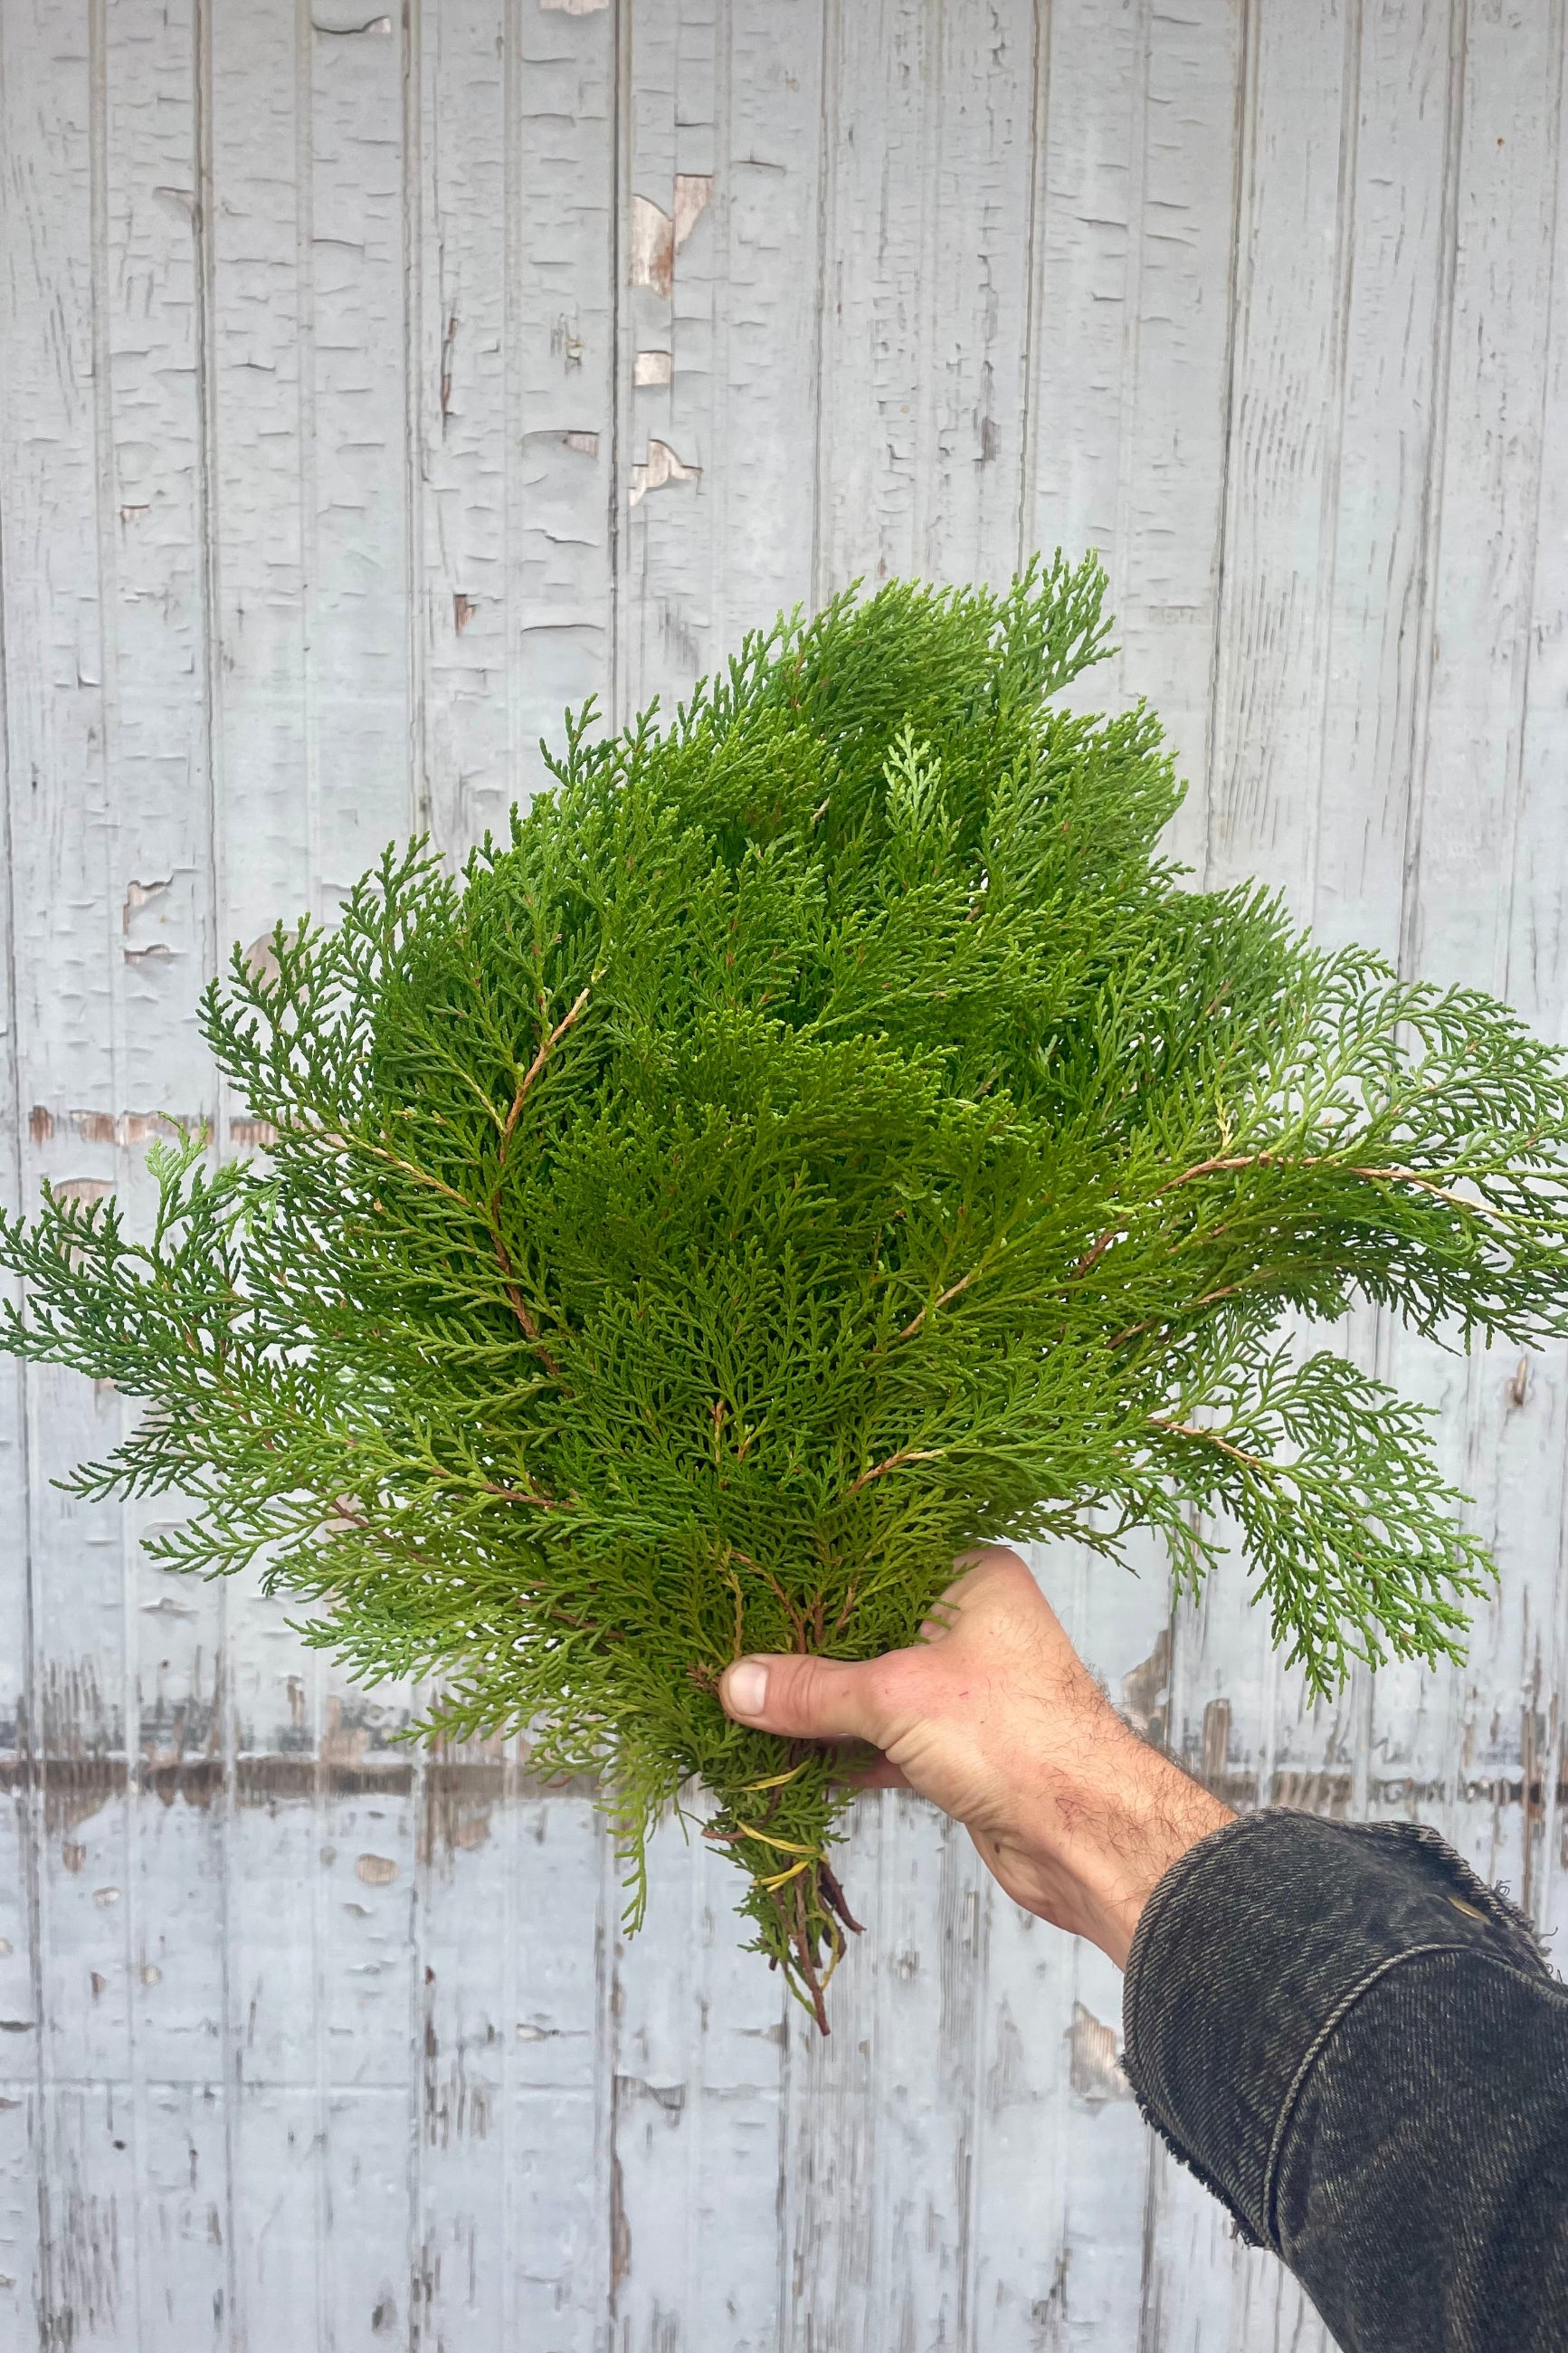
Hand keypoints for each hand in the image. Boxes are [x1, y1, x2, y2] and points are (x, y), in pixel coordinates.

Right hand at [718, 1544, 1232, 1966]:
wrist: (1087, 1837)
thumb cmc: (1018, 1736)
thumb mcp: (896, 1697)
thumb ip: (812, 1689)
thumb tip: (736, 1684)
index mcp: (972, 1579)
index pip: (876, 1560)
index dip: (814, 1576)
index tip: (752, 1588)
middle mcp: (974, 1625)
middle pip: (870, 1629)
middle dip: (808, 1651)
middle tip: (737, 1651)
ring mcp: (969, 1690)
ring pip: (877, 1689)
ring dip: (823, 1708)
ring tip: (750, 1708)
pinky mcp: (963, 1749)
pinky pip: (888, 1739)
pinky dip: (847, 1751)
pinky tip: (795, 1762)